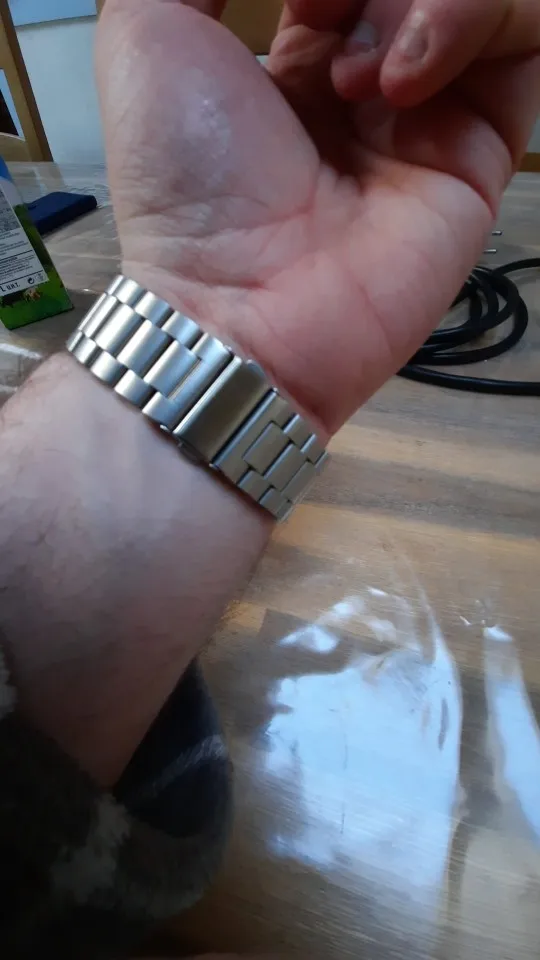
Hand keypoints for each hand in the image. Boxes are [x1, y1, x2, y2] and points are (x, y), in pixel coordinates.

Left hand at [98, 0, 539, 435]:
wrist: (238, 307)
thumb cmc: (184, 187)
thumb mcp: (147, 31)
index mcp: (301, 49)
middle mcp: (372, 71)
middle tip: (312, 9)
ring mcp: (432, 105)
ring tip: (347, 74)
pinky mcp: (482, 143)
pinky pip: (525, 32)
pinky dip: (468, 21)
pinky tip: (394, 84)